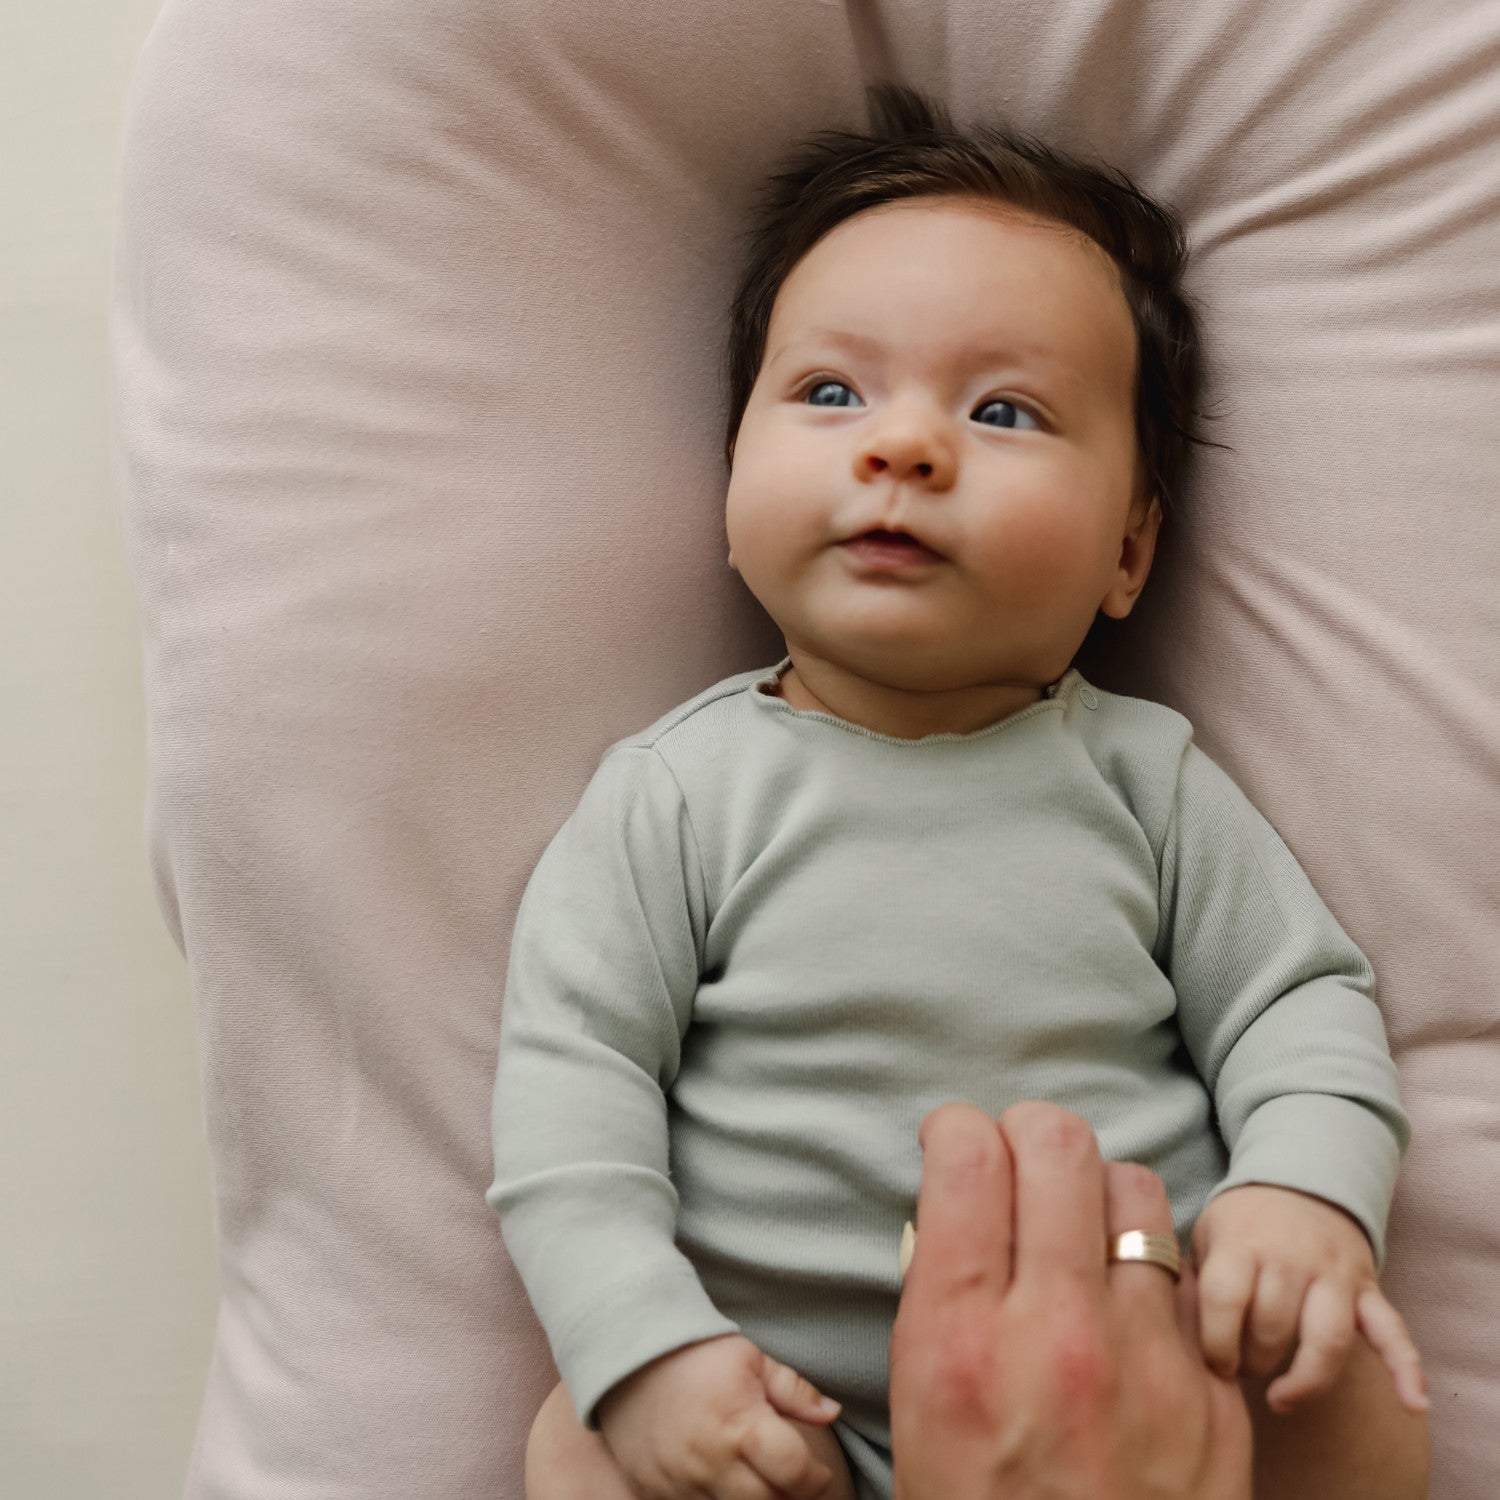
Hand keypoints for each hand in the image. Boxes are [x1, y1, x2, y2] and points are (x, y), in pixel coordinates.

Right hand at [595, 1332, 843, 1498]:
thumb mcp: (751, 1359)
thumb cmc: (696, 1354)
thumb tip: (832, 1412)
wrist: (627, 1353)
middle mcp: (711, 1462)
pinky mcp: (654, 1494)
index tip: (817, 1473)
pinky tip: (721, 1484)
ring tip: (756, 1479)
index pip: (796, 1475)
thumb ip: (793, 1390)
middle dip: (788, 1498)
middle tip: (789, 1481)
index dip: (816, 1480)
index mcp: (741, 1426)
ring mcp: (680, 1484)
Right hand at [889, 1101, 1251, 1499]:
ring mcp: (1147, 1360)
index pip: (967, 1156)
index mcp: (959, 1339)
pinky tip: (1130, 1300)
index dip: (955, 1129)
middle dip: (1028, 1132)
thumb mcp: (919, 1409)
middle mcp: (1056, 1331)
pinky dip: (1153, 1267)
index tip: (955, 1145)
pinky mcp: (1212, 1394)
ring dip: (1096, 1191)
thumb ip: (941, 1295)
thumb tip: (960, 1206)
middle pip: (1058, 1143)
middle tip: (1016, 1162)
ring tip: (1078, 1229)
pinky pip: (1188, 1273)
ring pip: (1134, 1188)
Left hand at [1191, 1183, 1427, 1414]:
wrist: (1301, 1178)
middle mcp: (1292, 1258)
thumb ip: (1192, 1275)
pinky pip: (1392, 1330)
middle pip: (1275, 1327)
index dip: (1215, 1343)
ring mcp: (1335, 1274)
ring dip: (1304, 1378)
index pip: (1225, 1300)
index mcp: (1242, 1243)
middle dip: (1254, 1361)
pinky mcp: (1368, 1289)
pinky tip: (1413, 1403)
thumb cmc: (1243, 1221)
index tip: (1213, 1364)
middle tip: (1242, 1369)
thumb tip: (1168, 1327)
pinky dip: (1406, 1368)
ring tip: (1281, 1399)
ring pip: (1326, 1338)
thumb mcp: (1206, 1231)